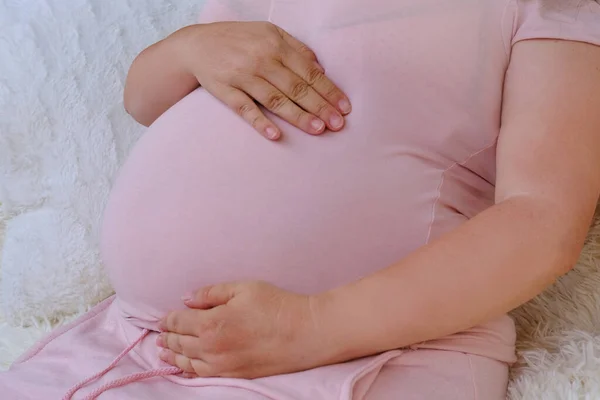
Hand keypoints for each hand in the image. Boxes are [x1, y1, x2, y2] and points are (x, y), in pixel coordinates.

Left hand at [157, 281, 333, 378]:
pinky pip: (202, 375)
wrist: (305, 333)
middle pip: (179, 343)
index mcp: (211, 323)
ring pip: (187, 362)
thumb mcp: (243, 289)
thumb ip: (211, 293)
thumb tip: (187, 299)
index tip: (162, 317)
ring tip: (163, 351)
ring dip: (172, 355)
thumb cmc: (277, 306)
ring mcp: (222, 365)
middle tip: (159, 333)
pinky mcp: (234, 375)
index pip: (178, 322)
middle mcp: (211, 348)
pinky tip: (184, 366)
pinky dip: (188, 370)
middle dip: (167, 337)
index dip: (167, 319)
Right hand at [173, 22, 350, 139]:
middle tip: (337, 124)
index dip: (328, 90)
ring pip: (275, 99)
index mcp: (275, 44)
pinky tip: (276, 135)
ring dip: (298, 116)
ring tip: (318, 129)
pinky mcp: (225, 91)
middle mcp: (260, 59)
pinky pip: (245, 109)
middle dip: (320, 106)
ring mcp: (242, 76)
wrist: (197, 44)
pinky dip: (260, 123)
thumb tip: (320, 68)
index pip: (308, 71)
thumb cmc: (239, 40)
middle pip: (296, 87)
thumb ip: (296, 48)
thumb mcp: (269, 33)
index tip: (344, 107)